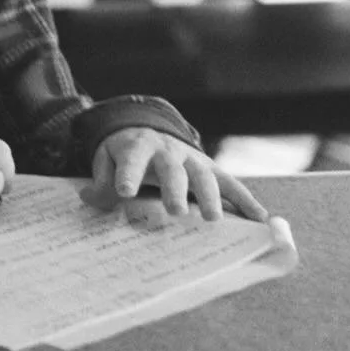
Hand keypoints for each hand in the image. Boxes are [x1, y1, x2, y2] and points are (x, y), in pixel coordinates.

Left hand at [81, 129, 267, 222]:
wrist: (148, 131)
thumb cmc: (125, 154)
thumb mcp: (106, 160)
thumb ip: (100, 181)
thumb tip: (90, 198)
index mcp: (138, 147)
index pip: (131, 160)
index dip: (126, 175)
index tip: (122, 192)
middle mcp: (168, 151)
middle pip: (172, 169)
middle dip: (175, 189)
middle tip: (176, 211)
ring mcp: (192, 159)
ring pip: (203, 175)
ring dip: (210, 196)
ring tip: (213, 220)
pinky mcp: (211, 168)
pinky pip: (230, 183)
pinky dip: (245, 199)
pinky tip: (259, 218)